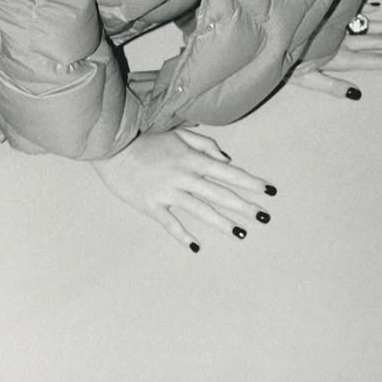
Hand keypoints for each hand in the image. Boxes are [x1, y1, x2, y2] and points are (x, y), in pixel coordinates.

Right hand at [89, 127, 275, 252]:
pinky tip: (196, 247)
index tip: (268, 191)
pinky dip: (183, 236)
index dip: (249, 182)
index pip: (227, 172)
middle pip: (220, 193)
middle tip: (264, 216)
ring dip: (222, 223)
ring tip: (242, 233)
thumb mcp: (177, 134)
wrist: (113, 150)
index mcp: (192, 159)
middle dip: (244, 205)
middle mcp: (184, 177)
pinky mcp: (152, 206)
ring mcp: (168, 193)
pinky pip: (171, 224)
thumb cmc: (146, 141)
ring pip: (201, 210)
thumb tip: (225, 158)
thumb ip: (203, 143)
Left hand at [289, 0, 381, 99]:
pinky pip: (351, 9)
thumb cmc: (284, 62)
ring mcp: (335, 25)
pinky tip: (378, 7)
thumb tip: (357, 94)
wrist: (267, 38)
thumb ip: (332, 86)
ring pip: (369, 24)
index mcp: (339, 55)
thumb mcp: (307, 81)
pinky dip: (366, 9)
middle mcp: (341, 38)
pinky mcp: (327, 15)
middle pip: (377, 40)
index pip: (375, 60)